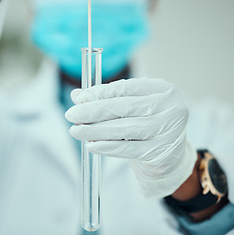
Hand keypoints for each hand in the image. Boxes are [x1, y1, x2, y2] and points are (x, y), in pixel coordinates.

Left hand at [65, 78, 196, 198]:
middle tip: (71, 115)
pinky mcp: (161, 152)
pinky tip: (92, 145)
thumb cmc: (147, 123)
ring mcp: (168, 131)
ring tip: (76, 131)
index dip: (101, 93)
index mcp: (162, 89)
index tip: (80, 98)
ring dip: (97, 130)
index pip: (126, 88)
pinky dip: (108, 147)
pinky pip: (129, 150)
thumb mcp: (131, 106)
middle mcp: (169, 107)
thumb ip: (107, 99)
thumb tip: (77, 95)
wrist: (170, 153)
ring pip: (126, 129)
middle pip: (125, 107)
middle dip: (93, 111)